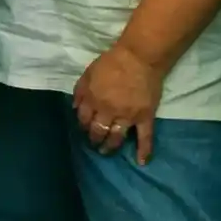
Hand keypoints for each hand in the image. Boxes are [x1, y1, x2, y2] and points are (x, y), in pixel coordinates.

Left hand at [74, 44, 163, 163]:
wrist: (138, 58)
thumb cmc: (111, 62)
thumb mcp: (88, 73)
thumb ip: (79, 91)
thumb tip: (75, 108)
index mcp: (92, 99)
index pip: (83, 119)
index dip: (82, 126)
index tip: (83, 129)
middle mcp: (108, 111)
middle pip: (98, 131)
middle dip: (93, 139)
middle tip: (93, 144)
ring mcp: (127, 116)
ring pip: (116, 137)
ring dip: (109, 147)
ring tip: (105, 152)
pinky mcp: (145, 117)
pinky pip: (145, 137)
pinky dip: (144, 151)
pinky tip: (141, 162)